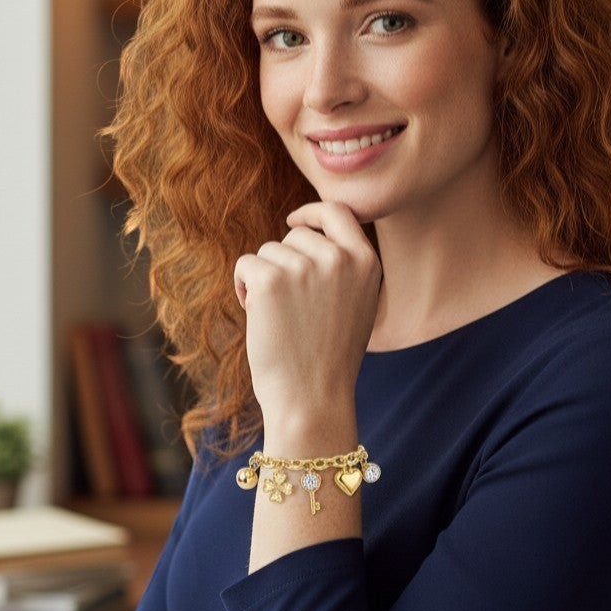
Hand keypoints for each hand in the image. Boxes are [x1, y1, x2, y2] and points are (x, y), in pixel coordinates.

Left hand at [234, 202, 380, 433]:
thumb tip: (306, 234)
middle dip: (284, 263)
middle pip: (295, 235)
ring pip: (268, 251)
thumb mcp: (357, 305)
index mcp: (367, 262)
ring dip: (264, 278)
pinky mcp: (271, 279)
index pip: (338, 211)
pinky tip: (258, 317)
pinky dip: (243, 287)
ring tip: (279, 318)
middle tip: (290, 307)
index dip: (311, 212)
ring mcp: (305, 266)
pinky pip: (245, 264)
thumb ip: (343, 267)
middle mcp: (340, 258)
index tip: (293, 220)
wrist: (312, 399)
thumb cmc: (329, 359)